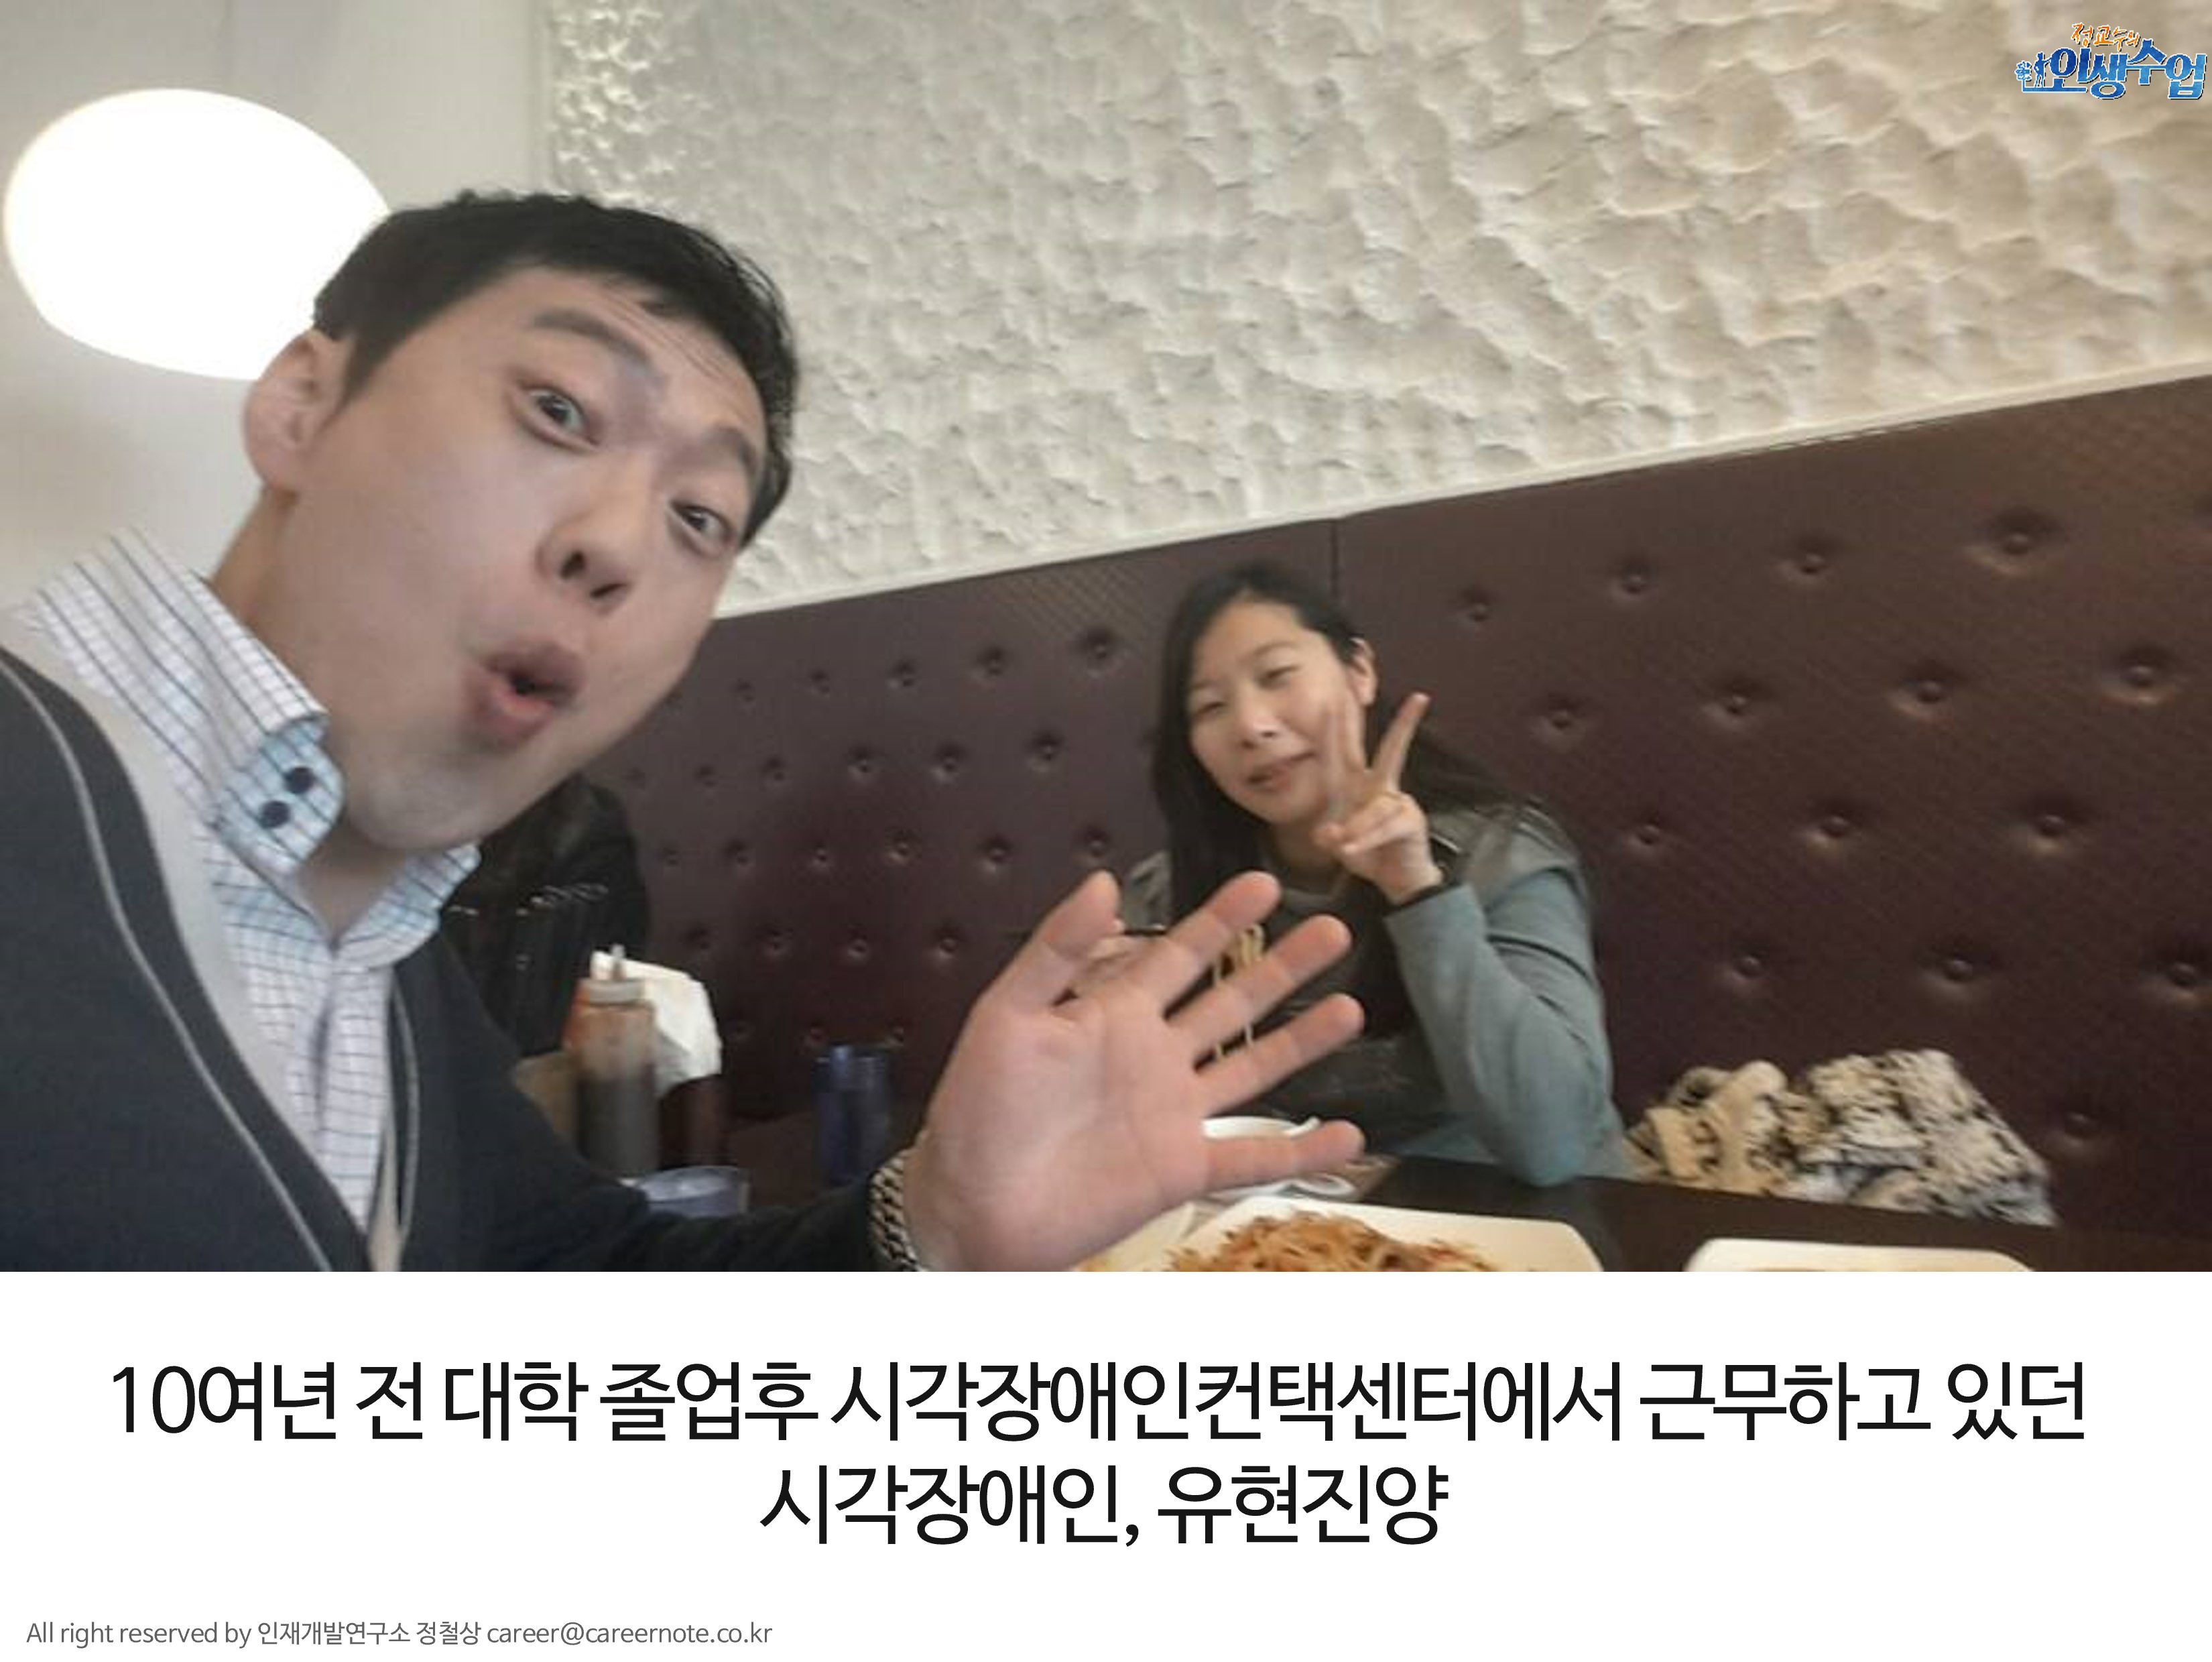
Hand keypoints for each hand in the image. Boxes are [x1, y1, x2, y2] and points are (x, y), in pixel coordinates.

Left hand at [902, 870, 1364, 1268]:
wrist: (971, 1204)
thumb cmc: (979, 1107)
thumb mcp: (1007, 1013)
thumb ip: (1057, 949)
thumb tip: (1105, 880)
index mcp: (1114, 1014)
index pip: (1179, 954)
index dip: (1221, 920)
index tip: (1265, 884)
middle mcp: (1154, 1058)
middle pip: (1231, 1002)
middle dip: (1282, 966)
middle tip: (1334, 930)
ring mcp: (1174, 1115)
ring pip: (1253, 1067)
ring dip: (1301, 1040)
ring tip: (1351, 1008)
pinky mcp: (1183, 1171)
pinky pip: (1253, 1159)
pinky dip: (1301, 1151)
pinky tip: (1349, 1136)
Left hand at [1315, 690, 1443, 904]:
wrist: (1396, 879)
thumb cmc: (1367, 853)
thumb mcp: (1337, 844)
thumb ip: (1329, 836)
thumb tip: (1329, 833)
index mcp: (1352, 786)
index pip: (1341, 753)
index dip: (1335, 727)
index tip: (1334, 698)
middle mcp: (1377, 787)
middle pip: (1386, 751)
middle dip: (1396, 724)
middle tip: (1405, 695)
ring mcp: (1396, 802)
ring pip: (1373, 808)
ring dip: (1356, 830)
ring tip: (1344, 848)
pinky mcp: (1410, 820)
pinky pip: (1384, 826)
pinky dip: (1367, 840)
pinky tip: (1351, 851)